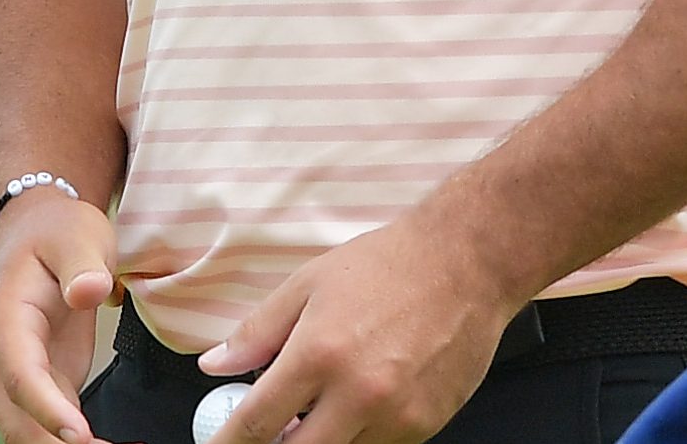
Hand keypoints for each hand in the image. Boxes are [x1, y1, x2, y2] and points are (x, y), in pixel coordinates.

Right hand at [0, 185, 121, 443]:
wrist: (35, 232)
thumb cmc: (54, 233)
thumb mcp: (76, 235)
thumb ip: (82, 264)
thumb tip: (89, 291)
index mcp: (4, 321)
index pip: (21, 375)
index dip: (47, 409)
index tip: (78, 434)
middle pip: (16, 417)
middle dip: (52, 443)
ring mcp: (15, 373)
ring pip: (26, 428)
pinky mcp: (40, 381)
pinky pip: (47, 423)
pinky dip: (69, 441)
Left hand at [196, 210, 525, 443]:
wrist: (469, 260)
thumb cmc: (392, 264)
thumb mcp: (310, 283)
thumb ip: (258, 330)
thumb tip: (216, 364)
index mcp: (319, 354)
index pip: (255, 423)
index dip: (227, 443)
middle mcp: (357, 392)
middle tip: (275, 428)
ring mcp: (395, 414)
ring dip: (323, 439)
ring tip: (326, 402)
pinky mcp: (425, 423)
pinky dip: (361, 434)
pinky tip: (364, 398)